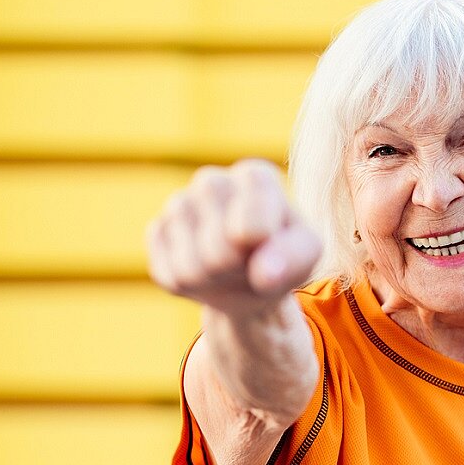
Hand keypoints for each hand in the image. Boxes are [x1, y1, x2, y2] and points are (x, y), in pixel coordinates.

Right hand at [146, 158, 320, 317]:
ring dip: (214, 281)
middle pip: (219, 252)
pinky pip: (169, 275)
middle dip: (238, 271)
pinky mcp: (157, 230)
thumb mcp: (307, 254)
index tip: (270, 245)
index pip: (252, 227)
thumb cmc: (284, 255)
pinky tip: (205, 271)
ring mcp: (179, 204)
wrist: (251, 276)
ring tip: (230, 268)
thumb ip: (295, 258)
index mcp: (255, 176)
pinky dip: (190, 287)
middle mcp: (212, 181)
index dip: (261, 250)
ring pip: (190, 268)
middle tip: (250, 263)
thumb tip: (264, 274)